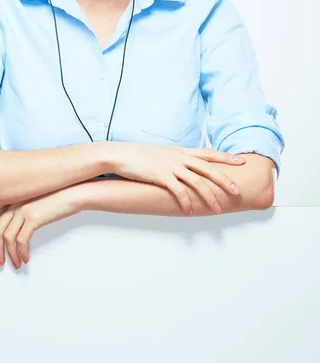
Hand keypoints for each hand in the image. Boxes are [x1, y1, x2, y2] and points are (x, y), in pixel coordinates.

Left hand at [0, 187, 80, 268]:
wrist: (75, 191)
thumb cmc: (60, 195)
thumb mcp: (36, 197)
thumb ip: (22, 205)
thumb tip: (15, 222)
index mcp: (14, 194)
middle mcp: (15, 201)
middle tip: (0, 260)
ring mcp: (23, 209)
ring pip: (7, 237)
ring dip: (10, 254)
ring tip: (15, 263)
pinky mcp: (33, 217)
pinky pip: (21, 240)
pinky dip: (22, 252)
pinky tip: (26, 257)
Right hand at [111, 143, 245, 215]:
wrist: (121, 155)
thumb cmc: (140, 156)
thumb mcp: (162, 154)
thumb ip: (176, 159)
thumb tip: (186, 166)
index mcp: (181, 151)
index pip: (208, 153)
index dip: (225, 157)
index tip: (241, 161)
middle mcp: (179, 157)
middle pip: (208, 168)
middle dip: (225, 180)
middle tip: (237, 191)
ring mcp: (171, 166)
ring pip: (197, 182)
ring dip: (209, 196)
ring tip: (218, 209)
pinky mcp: (161, 176)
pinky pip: (178, 191)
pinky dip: (186, 202)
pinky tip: (189, 211)